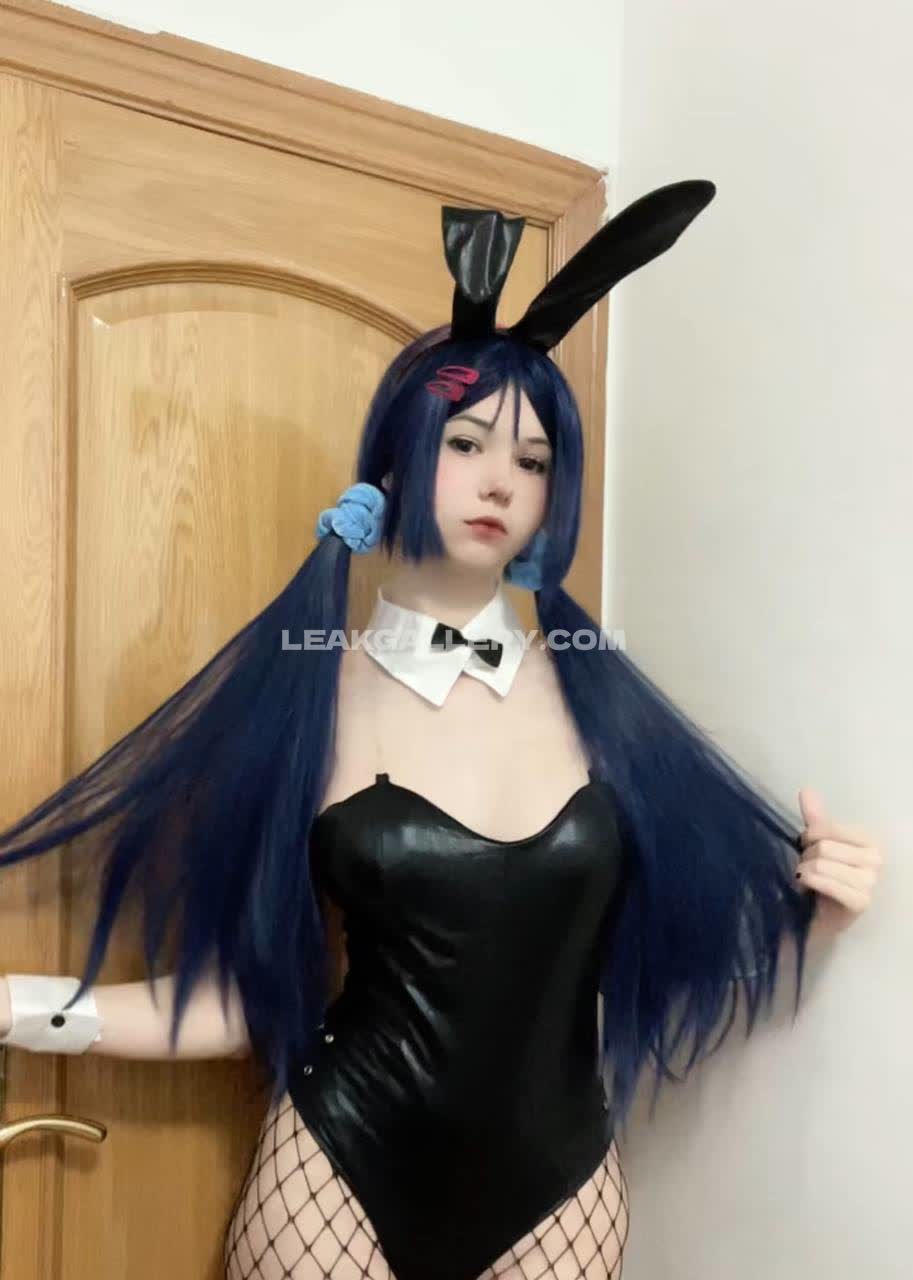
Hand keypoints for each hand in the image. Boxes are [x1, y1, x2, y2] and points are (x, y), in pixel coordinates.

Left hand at [795, 789, 883, 934]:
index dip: (809, 836)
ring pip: (822, 864)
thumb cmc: (821, 877)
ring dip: (804, 871)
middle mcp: (876, 860)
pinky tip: (805, 888)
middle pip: (824, 847)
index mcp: (869, 840)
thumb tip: (806, 790)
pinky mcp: (861, 902)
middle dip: (805, 856)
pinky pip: (827, 883)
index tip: (805, 846)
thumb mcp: (818, 843)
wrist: (817, 915)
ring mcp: (871, 883)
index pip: (828, 828)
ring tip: (805, 879)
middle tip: (804, 867)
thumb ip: (815, 818)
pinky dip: (809, 883)